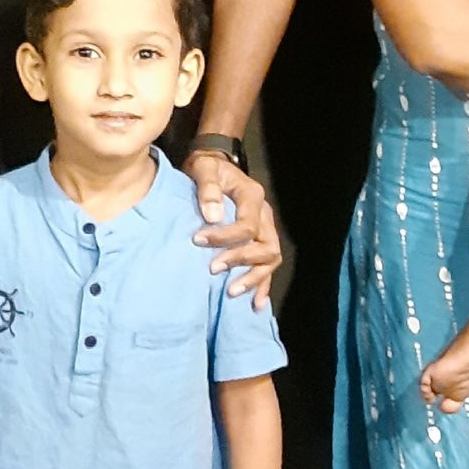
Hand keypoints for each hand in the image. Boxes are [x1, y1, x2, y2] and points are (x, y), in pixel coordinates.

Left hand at [185, 151, 280, 307]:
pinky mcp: (260, 239)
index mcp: (252, 197)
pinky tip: (256, 303)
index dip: (224, 237)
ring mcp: (266, 228)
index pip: (247, 225)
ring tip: (232, 292)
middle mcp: (265, 214)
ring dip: (253, 278)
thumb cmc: (207, 167)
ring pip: (270, 259)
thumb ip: (208, 189)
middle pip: (265, 246)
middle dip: (240, 261)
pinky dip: (262, 284)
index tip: (198, 241)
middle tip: (213, 269)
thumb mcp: (204, 168)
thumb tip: (213, 217)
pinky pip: (268, 265)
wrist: (213, 165)